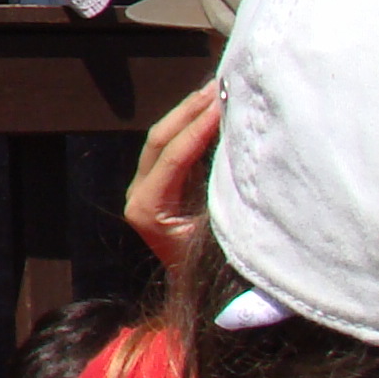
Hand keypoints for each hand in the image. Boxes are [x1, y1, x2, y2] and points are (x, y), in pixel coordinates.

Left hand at [124, 82, 221, 271]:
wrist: (195, 292)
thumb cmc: (210, 270)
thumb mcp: (217, 237)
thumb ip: (224, 202)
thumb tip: (240, 156)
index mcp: (148, 208)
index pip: (173, 156)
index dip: (199, 128)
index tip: (223, 104)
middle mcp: (138, 194)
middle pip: (162, 138)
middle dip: (191, 109)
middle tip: (220, 84)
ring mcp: (144, 186)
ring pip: (164, 137)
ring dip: (191, 111)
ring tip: (218, 87)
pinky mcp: (157, 182)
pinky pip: (173, 146)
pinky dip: (192, 124)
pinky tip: (213, 106)